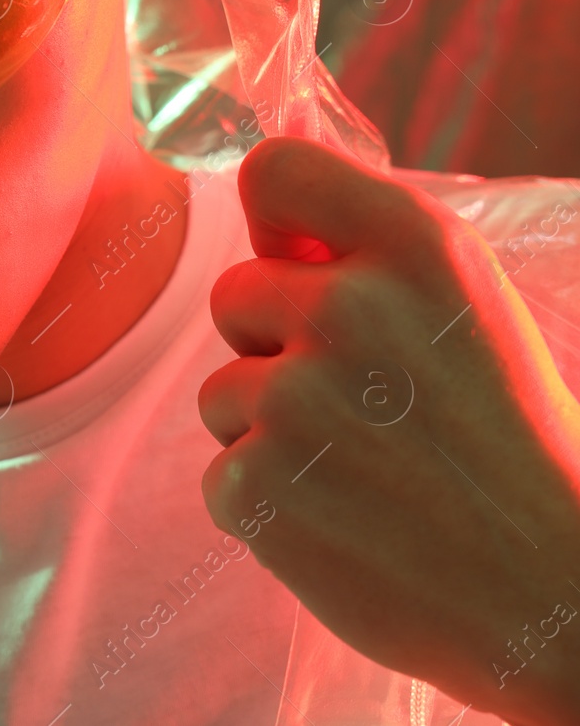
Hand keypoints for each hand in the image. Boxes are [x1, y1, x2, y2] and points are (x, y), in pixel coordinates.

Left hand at [198, 136, 579, 724]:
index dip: (275, 219)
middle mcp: (349, 309)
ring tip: (365, 471)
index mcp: (419, 248)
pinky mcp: (256, 481)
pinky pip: (221, 471)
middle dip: (276, 346)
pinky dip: (267, 502)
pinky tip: (342, 521)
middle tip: (367, 407)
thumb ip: (371, 257)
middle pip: (233, 294)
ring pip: (223, 391)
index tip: (299, 258)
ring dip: (270, 431)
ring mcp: (295, 398)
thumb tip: (264, 225)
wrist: (553, 596)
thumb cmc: (508, 447)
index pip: (274, 170)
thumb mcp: (469, 314)